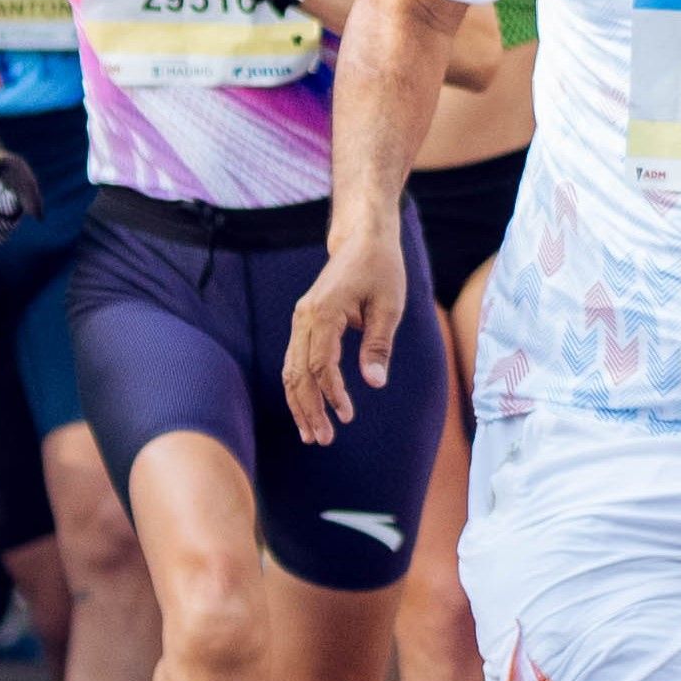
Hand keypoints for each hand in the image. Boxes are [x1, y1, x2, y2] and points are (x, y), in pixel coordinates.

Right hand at [281, 223, 412, 437]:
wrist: (363, 241)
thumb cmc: (382, 270)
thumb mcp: (390, 306)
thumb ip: (378, 345)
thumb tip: (374, 383)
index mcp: (323, 313)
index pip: (320, 364)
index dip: (332, 393)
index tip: (347, 416)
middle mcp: (304, 318)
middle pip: (297, 373)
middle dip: (309, 409)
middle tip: (323, 439)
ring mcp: (300, 320)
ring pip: (290, 370)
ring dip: (300, 403)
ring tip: (313, 434)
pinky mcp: (304, 323)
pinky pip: (295, 361)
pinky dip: (299, 387)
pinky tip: (308, 409)